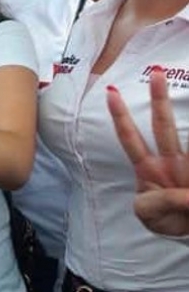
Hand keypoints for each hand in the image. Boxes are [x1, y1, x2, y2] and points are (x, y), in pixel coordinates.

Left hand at [107, 71, 188, 236]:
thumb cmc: (167, 220)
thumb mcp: (148, 215)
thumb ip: (156, 203)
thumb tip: (185, 195)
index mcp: (147, 170)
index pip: (130, 139)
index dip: (121, 117)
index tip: (110, 93)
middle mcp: (170, 162)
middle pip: (162, 126)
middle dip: (159, 100)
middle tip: (156, 72)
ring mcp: (188, 165)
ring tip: (182, 86)